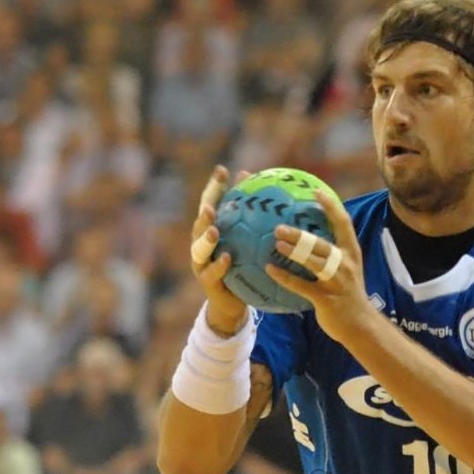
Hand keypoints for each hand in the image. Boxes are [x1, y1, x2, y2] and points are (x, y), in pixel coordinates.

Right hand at [190, 165, 250, 334]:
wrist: (232, 302)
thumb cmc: (243, 268)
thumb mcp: (249, 244)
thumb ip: (256, 221)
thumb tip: (275, 191)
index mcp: (212, 230)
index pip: (211, 203)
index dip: (215, 187)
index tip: (222, 170)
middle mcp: (201, 245)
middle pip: (199, 223)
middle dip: (204, 211)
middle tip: (213, 202)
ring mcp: (201, 264)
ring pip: (198, 249)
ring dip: (205, 238)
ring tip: (214, 229)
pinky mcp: (207, 283)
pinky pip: (211, 273)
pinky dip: (218, 265)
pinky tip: (227, 258)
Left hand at [265, 189, 372, 344]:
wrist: (360, 325)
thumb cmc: (348, 293)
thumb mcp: (346, 268)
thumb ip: (331, 251)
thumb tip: (309, 232)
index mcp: (351, 252)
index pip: (343, 223)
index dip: (331, 205)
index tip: (316, 190)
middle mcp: (345, 263)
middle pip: (322, 243)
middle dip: (301, 234)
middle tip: (279, 226)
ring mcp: (337, 281)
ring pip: (314, 262)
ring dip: (294, 252)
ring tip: (276, 244)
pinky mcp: (326, 298)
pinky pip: (302, 286)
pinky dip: (284, 277)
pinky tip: (269, 270)